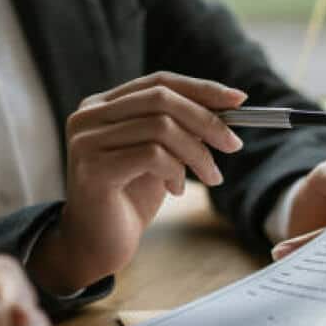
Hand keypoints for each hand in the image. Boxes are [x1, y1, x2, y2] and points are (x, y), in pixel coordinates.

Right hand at [29, 72, 246, 293]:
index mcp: (102, 105)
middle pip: (161, 99)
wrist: (98, 244)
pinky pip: (153, 155)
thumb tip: (228, 105)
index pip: (158, 82)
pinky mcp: (93, 168)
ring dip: (196, 153)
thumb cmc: (131, 197)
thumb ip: (181, 127)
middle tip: (233, 144)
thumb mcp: (161, 154)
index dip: (201, 89)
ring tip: (206, 176)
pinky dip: (176, 171)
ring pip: (161, 127)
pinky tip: (175, 190)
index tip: (238, 100)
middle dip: (206, 120)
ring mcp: (86, 140)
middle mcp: (88, 116)